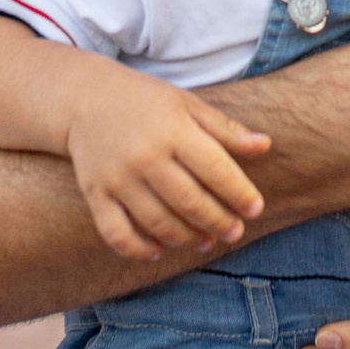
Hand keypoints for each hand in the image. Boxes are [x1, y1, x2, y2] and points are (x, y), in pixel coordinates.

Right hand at [66, 73, 270, 260]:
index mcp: (173, 130)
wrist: (84, 98)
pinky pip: (116, 233)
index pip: (215, 168)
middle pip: (189, 201)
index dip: (239, 193)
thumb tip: (265, 145)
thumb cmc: (146, 102)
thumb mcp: (188, 105)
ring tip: (205, 241)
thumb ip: (225, 129)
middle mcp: (144, 156)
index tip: (255, 209)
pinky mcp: (95, 194)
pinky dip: (138, 249)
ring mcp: (117, 178)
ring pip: (157, 222)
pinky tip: (159, 250)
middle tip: (234, 232)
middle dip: (217, 221)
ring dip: (186, 238)